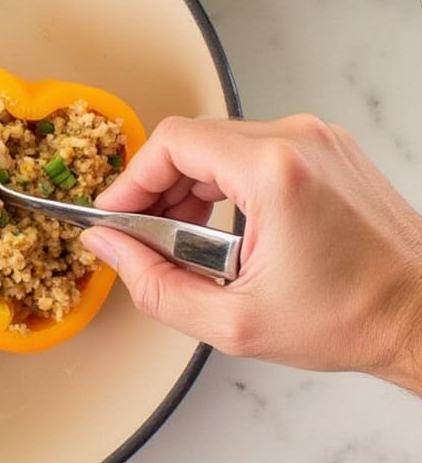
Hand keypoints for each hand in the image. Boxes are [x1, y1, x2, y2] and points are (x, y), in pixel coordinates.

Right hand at [82, 115, 421, 393]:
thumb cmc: (353, 318)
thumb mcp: (234, 322)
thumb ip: (154, 284)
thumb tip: (109, 247)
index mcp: (275, 171)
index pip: (172, 143)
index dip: (131, 180)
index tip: (116, 214)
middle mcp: (297, 140)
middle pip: (193, 141)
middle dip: (157, 188)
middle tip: (145, 236)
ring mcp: (316, 140)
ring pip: (220, 144)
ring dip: (190, 187)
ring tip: (186, 240)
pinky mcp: (326, 150)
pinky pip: (253, 151)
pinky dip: (225, 183)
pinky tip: (224, 229)